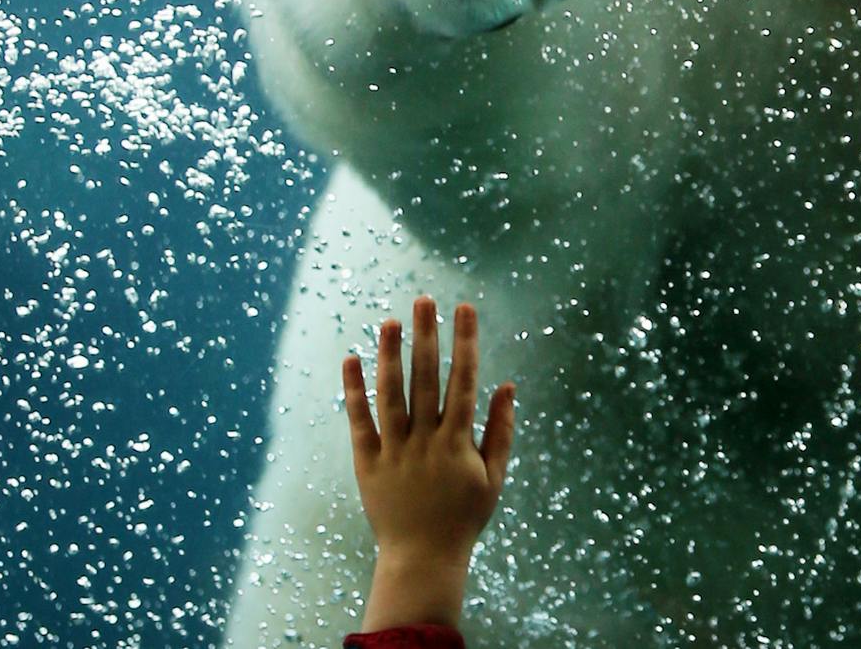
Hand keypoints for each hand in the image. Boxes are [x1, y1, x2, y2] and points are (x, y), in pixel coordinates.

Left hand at [344, 296, 515, 630]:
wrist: (421, 560)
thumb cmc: (464, 518)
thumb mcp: (493, 477)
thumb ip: (501, 430)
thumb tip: (509, 385)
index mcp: (457, 442)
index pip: (463, 380)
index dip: (465, 342)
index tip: (464, 308)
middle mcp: (425, 441)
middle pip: (424, 379)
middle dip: (425, 336)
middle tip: (424, 300)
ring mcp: (394, 451)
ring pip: (390, 395)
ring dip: (389, 356)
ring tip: (390, 321)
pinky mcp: (367, 463)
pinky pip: (359, 422)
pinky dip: (353, 391)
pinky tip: (351, 359)